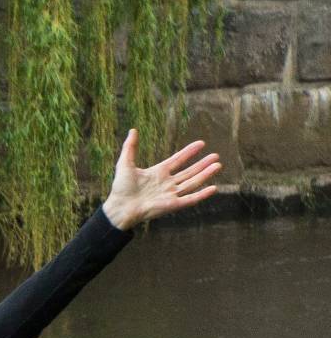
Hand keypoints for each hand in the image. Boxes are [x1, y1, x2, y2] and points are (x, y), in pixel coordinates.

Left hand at [100, 130, 223, 230]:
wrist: (119, 207)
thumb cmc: (120, 188)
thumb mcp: (125, 163)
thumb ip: (130, 147)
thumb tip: (133, 130)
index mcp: (157, 173)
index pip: (177, 160)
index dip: (188, 152)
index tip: (201, 143)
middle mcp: (166, 184)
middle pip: (189, 172)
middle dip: (202, 164)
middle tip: (216, 155)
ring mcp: (170, 195)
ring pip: (192, 183)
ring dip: (205, 174)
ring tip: (218, 165)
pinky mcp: (172, 205)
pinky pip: (190, 199)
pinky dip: (202, 195)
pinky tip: (214, 188)